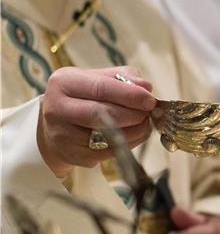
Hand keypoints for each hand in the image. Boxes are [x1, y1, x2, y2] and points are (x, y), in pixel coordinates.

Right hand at [38, 66, 155, 176]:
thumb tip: (145, 86)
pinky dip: (129, 144)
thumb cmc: (82, 97)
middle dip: (134, 114)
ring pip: (109, 136)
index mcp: (64, 82)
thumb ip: (122, 78)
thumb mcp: (96, 78)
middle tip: (149, 112)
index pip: (101, 88)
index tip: (150, 100)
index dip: (130, 95)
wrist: (56, 125)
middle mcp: (58, 108)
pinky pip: (110, 152)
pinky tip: (134, 135)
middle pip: (104, 114)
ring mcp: (63, 135)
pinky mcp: (74, 155)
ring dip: (135, 131)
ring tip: (144, 123)